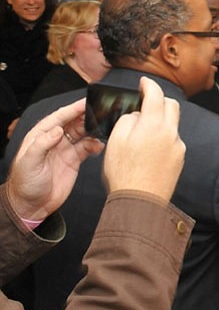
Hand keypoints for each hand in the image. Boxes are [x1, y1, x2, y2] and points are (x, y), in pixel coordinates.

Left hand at [6, 99, 104, 219]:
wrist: (32, 205)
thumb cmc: (25, 184)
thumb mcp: (29, 163)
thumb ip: (41, 145)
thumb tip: (57, 129)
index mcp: (40, 136)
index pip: (58, 118)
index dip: (72, 110)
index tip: (85, 103)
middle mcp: (54, 140)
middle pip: (72, 122)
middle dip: (86, 116)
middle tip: (100, 112)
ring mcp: (64, 149)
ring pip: (82, 133)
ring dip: (92, 129)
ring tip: (103, 128)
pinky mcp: (74, 160)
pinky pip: (87, 148)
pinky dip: (95, 145)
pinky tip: (99, 146)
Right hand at [103, 77, 184, 202]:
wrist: (140, 202)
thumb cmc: (124, 173)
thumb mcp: (116, 140)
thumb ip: (128, 120)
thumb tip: (138, 116)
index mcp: (155, 125)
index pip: (156, 94)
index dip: (149, 85)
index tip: (144, 82)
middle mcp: (171, 133)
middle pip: (171, 106)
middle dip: (159, 100)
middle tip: (145, 102)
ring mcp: (178, 147)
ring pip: (172, 125)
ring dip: (160, 122)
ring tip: (141, 135)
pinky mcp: (179, 159)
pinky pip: (172, 141)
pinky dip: (162, 138)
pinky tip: (148, 151)